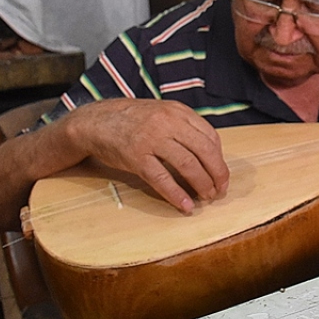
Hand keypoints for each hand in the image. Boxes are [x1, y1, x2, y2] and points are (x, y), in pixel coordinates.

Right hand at [60, 98, 229, 212]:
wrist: (96, 122)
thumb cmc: (132, 120)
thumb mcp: (162, 113)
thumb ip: (184, 128)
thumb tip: (210, 154)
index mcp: (177, 112)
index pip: (210, 136)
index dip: (220, 159)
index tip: (221, 174)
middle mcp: (167, 123)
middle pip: (204, 151)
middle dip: (217, 174)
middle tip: (220, 190)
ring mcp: (151, 140)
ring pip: (187, 165)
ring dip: (202, 185)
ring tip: (207, 197)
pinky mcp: (136, 157)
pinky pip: (162, 179)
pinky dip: (176, 194)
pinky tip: (186, 205)